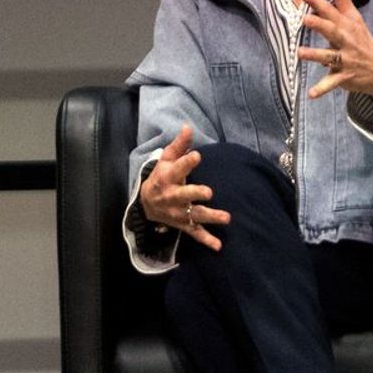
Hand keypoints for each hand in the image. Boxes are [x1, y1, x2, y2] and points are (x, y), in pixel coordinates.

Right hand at [139, 123, 230, 251]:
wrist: (146, 204)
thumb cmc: (161, 177)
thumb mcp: (165, 159)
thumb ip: (178, 145)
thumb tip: (188, 127)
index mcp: (167, 178)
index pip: (177, 168)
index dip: (187, 162)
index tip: (197, 156)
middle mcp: (172, 196)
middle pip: (184, 195)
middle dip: (195, 194)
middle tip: (209, 193)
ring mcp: (178, 212)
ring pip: (194, 215)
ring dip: (210, 217)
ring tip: (226, 218)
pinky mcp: (183, 224)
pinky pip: (195, 233)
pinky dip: (206, 240)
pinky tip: (218, 246)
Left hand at [293, 0, 372, 101]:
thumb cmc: (363, 41)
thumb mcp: (355, 19)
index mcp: (347, 25)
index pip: (330, 10)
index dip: (315, 0)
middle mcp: (346, 40)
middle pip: (332, 30)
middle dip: (320, 24)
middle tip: (305, 19)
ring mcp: (345, 59)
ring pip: (329, 56)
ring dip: (315, 55)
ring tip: (299, 53)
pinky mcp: (344, 76)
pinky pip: (332, 83)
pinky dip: (322, 89)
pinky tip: (311, 95)